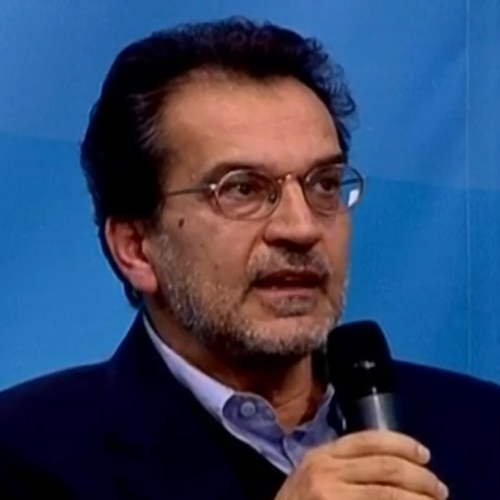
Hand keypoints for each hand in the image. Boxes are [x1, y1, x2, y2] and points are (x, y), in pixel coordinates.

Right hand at [274, 430, 447, 499]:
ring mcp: (331, 494)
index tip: (425, 455)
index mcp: (323, 454)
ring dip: (420, 498)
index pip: (369, 439)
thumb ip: (342, 466)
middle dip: (420, 476)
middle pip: (385, 465)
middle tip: (439, 488)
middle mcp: (326, 469)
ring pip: (388, 492)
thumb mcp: (314, 476)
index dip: (402, 444)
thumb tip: (392, 465)